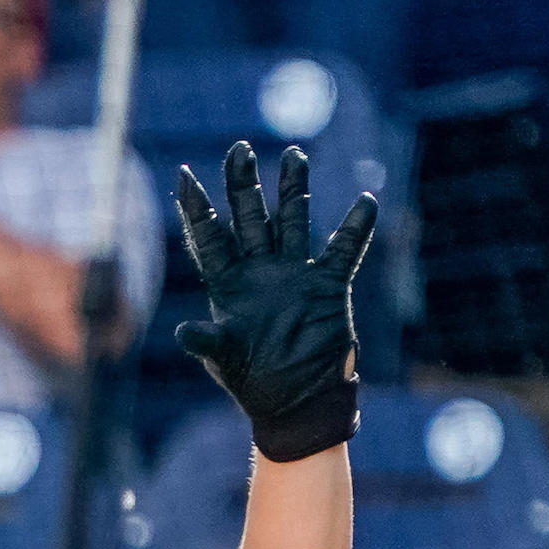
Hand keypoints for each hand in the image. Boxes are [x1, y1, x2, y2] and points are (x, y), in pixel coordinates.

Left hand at [172, 140, 372, 462]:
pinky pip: (346, 249)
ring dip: (293, 189)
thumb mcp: (224, 359)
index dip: (196, 207)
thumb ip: (207, 341)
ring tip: (293, 155)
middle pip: (249, 216)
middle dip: (244, 183)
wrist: (295, 399)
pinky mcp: (329, 284)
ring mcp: (295, 274)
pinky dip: (356, 227)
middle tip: (239, 148)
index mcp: (228, 284)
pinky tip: (364, 202)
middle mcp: (260, 271)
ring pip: (293, 220)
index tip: (185, 175)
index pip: (208, 237)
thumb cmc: (253, 381)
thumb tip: (184, 331)